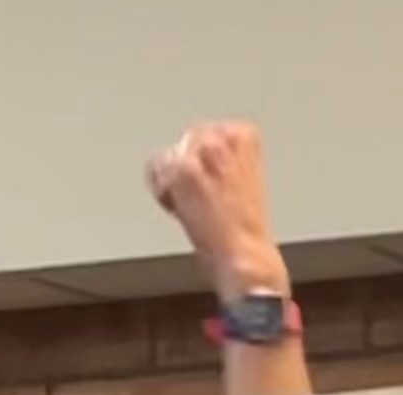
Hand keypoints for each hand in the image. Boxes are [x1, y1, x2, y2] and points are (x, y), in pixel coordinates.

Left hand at [147, 120, 280, 302]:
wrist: (245, 254)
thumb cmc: (244, 231)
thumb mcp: (243, 182)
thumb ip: (220, 162)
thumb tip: (196, 161)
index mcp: (246, 135)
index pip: (205, 132)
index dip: (201, 162)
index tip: (212, 184)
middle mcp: (226, 135)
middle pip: (184, 142)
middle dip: (185, 170)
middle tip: (200, 199)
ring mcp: (204, 150)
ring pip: (169, 156)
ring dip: (173, 182)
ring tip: (193, 205)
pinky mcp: (184, 169)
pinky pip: (156, 170)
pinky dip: (162, 194)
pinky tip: (180, 210)